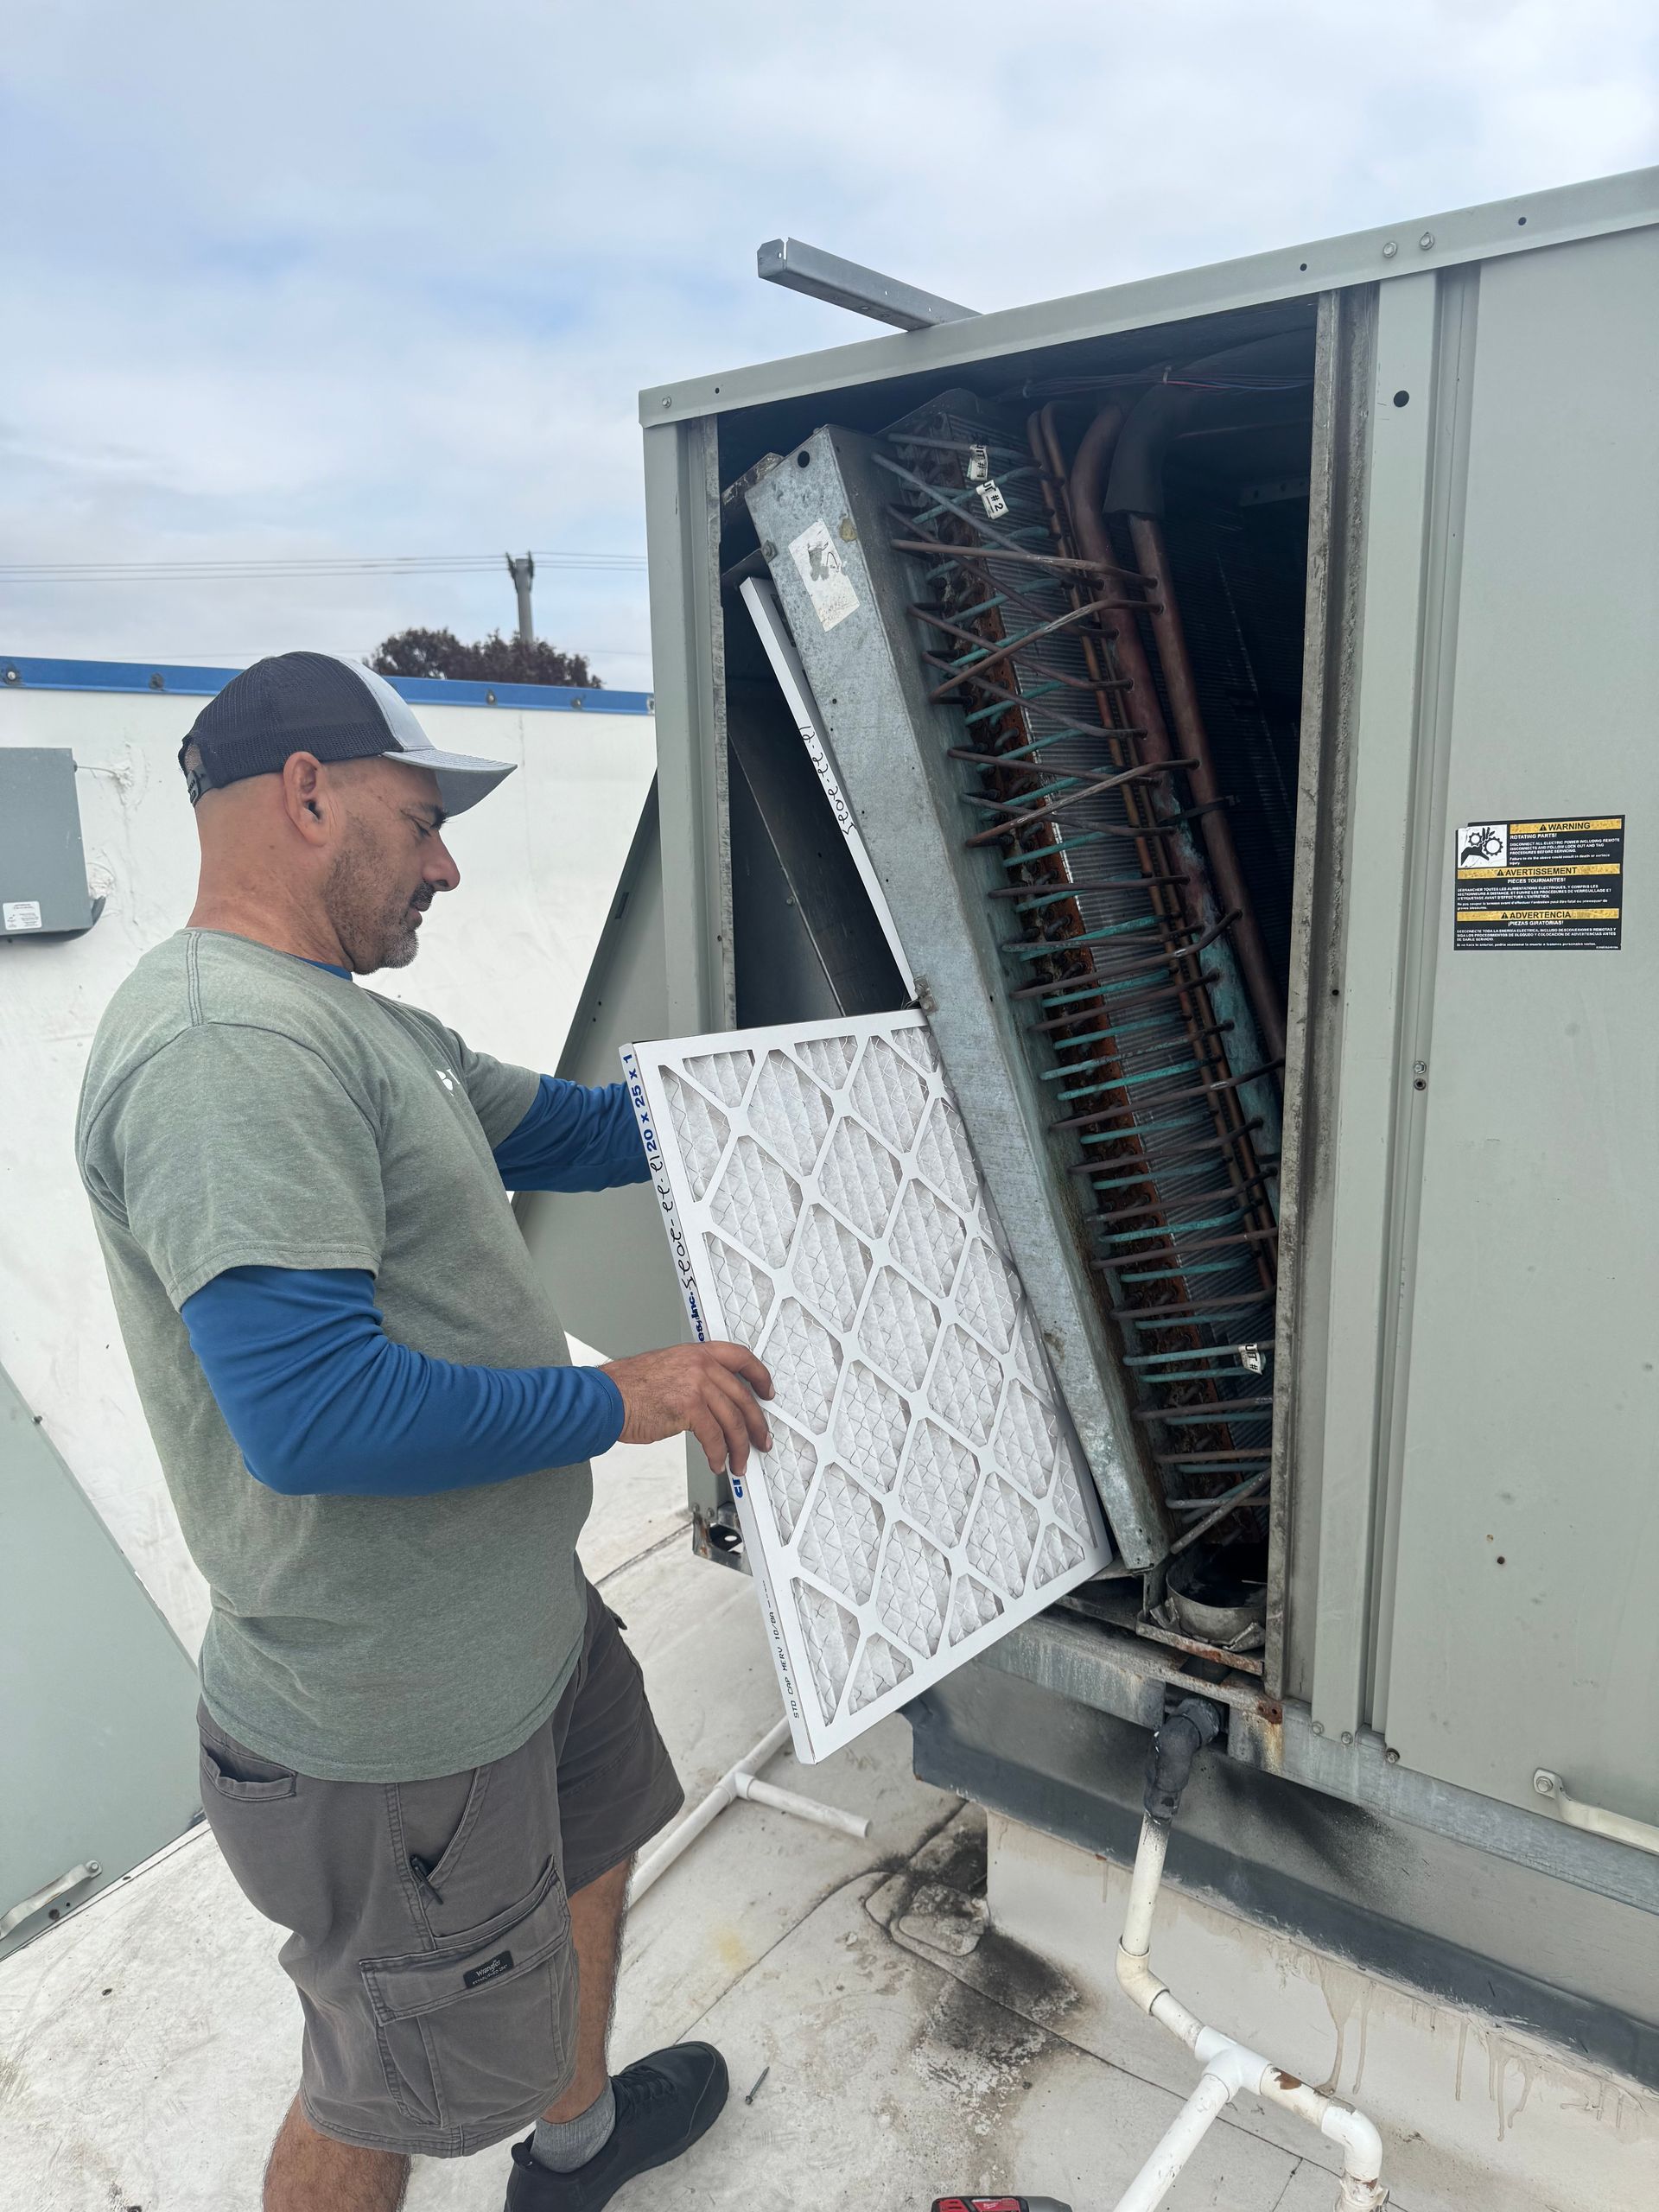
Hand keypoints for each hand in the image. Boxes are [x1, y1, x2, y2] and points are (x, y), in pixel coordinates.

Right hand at [600, 1341, 773, 1476]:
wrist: (605, 1398)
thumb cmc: (627, 1388)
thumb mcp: (667, 1368)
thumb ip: (694, 1378)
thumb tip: (715, 1402)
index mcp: (697, 1353)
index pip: (741, 1357)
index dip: (760, 1376)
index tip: (768, 1392)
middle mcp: (700, 1365)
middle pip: (742, 1397)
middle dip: (756, 1425)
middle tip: (761, 1441)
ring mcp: (696, 1385)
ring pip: (732, 1420)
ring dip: (738, 1447)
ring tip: (739, 1463)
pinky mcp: (688, 1408)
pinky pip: (714, 1436)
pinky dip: (718, 1454)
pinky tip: (716, 1463)